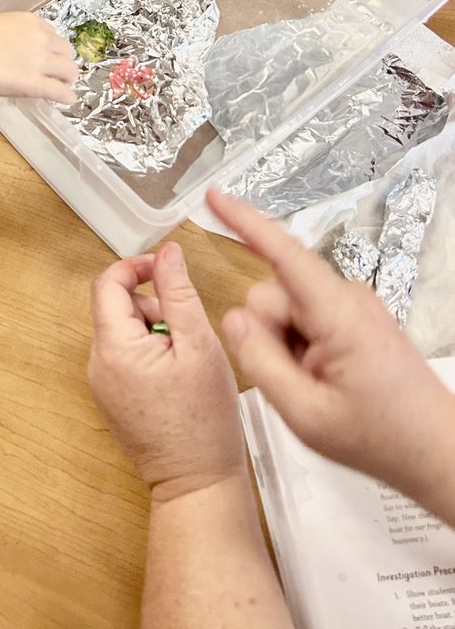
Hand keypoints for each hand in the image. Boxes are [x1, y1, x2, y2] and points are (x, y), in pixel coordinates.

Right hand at [0, 12, 78, 103]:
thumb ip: (13, 36)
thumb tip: (13, 51)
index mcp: (31, 22)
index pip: (52, 35)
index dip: (51, 47)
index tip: (47, 55)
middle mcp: (41, 39)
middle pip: (66, 50)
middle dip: (63, 61)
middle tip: (58, 71)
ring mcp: (40, 62)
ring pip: (69, 69)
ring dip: (68, 78)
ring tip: (64, 85)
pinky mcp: (35, 84)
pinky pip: (60, 92)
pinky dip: (67, 97)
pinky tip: (68, 100)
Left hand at [88, 241, 244, 500]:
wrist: (198, 484)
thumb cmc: (204, 421)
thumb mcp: (200, 344)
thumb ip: (179, 292)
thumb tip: (168, 252)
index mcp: (113, 347)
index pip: (109, 283)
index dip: (138, 266)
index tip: (168, 268)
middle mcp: (98, 364)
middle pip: (118, 307)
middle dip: (155, 306)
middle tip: (190, 330)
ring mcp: (103, 384)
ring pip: (125, 332)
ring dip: (156, 330)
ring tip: (188, 359)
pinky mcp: (113, 398)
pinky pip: (127, 357)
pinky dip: (152, 353)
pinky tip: (179, 377)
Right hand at [210, 189, 454, 501]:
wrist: (434, 450)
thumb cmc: (378, 437)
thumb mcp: (306, 414)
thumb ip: (261, 362)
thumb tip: (234, 317)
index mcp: (338, 314)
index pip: (283, 254)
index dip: (244, 222)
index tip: (214, 196)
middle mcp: (346, 296)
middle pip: (272, 292)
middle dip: (266, 332)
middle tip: (293, 381)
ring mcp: (352, 304)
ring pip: (285, 307)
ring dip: (283, 344)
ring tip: (313, 384)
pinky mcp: (354, 315)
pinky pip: (304, 316)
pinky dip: (298, 345)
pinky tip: (320, 377)